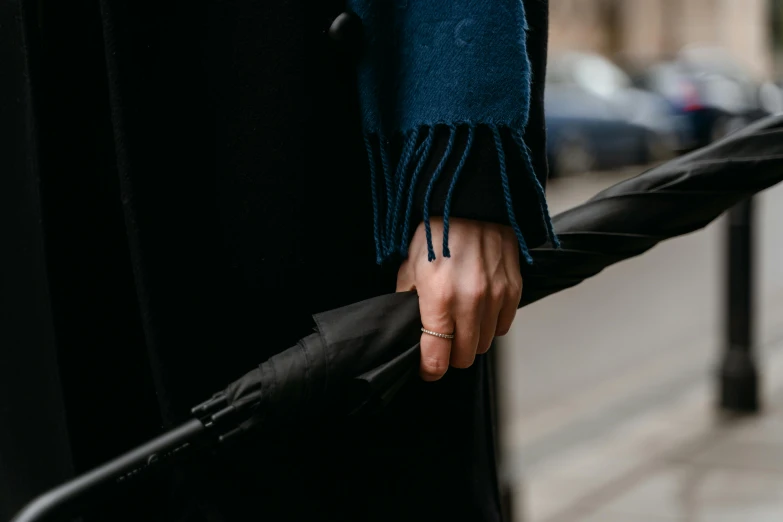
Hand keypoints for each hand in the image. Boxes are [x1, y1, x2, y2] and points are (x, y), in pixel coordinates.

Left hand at [396, 217, 522, 380]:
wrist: (471, 202)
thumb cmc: (437, 231)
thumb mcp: (410, 266)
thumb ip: (408, 300)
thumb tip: (408, 326)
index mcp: (439, 298)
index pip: (437, 358)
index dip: (429, 369)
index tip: (426, 367)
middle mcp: (470, 302)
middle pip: (464, 357)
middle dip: (451, 355)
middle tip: (442, 341)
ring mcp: (495, 297)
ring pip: (484, 344)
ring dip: (471, 339)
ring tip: (461, 321)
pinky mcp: (513, 290)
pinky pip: (503, 325)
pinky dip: (491, 324)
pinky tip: (479, 309)